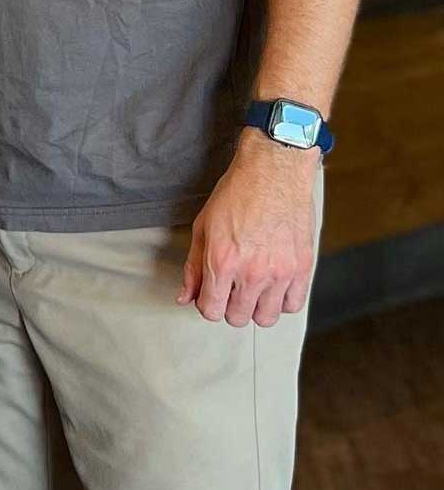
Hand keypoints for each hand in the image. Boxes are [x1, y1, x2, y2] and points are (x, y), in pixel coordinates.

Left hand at [177, 134, 315, 326]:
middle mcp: (252, 272)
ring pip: (266, 318)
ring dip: (255, 307)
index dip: (206, 304)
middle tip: (230, 287)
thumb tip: (185, 297)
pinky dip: (281, 301)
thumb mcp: (203, 227)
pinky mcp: (303, 268)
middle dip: (229, 306)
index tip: (210, 294)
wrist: (273, 171)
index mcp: (222, 262)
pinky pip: (293, 305)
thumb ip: (193, 267)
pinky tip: (273, 285)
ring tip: (252, 287)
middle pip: (238, 318)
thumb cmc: (237, 194)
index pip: (211, 310)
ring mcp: (280, 272)